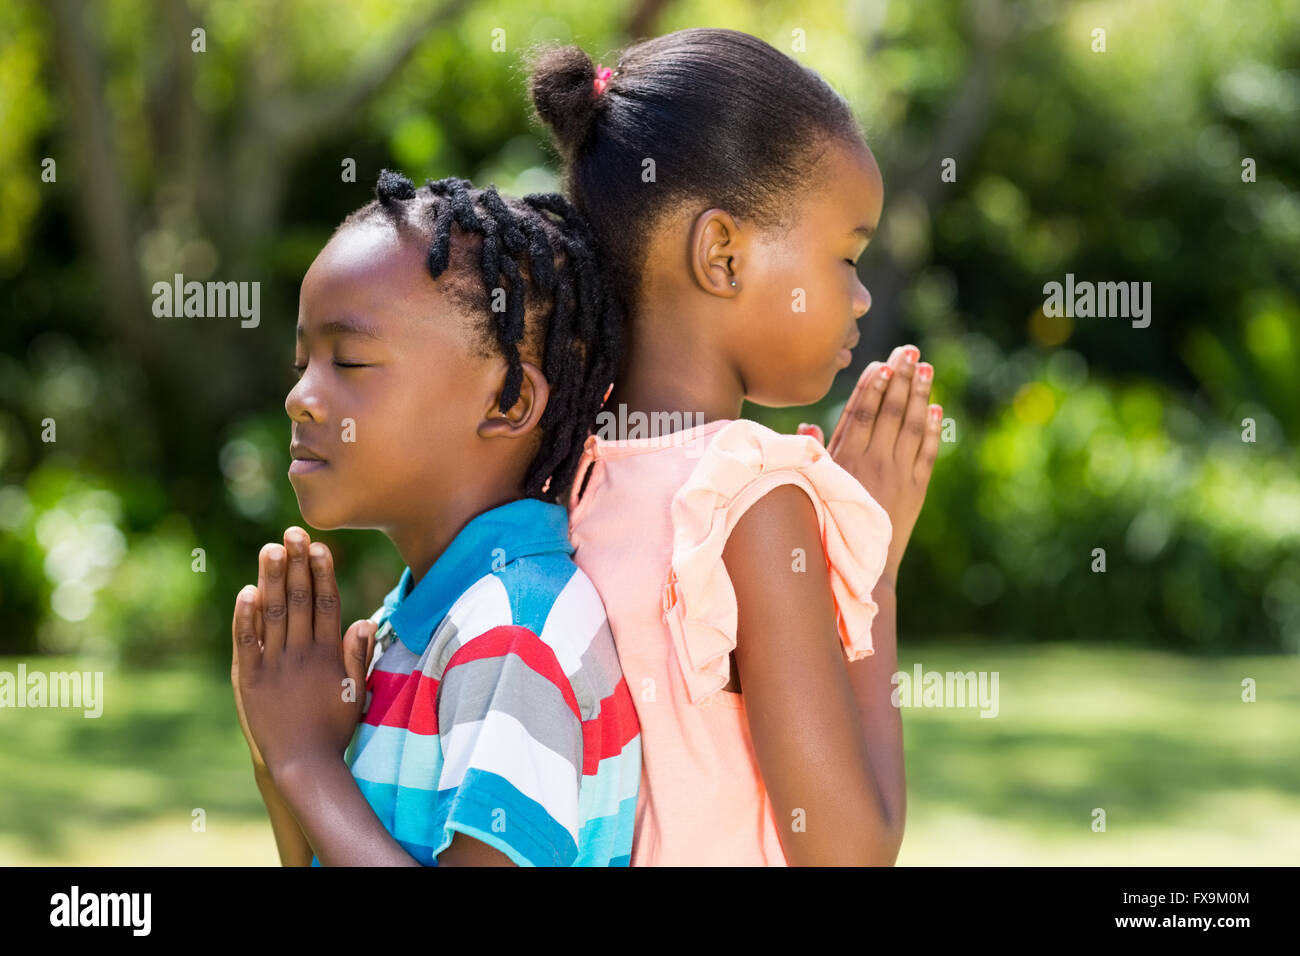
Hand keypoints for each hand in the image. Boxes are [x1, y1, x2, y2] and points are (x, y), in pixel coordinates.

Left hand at [231, 526, 377, 779]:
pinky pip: (245, 643)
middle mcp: (300, 654)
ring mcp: (273, 665)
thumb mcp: (355, 692)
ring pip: (272, 614)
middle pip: (298, 600)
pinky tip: (245, 592)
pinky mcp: (247, 679)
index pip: (326, 603)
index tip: (320, 547)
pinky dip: (244, 618)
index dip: (323, 573)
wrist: (299, 764)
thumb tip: (364, 619)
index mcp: (327, 654)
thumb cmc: (332, 728)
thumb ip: (359, 655)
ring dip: (271, 579)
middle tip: (293, 532)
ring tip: (270, 547)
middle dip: (296, 564)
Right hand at [819, 344, 941, 584]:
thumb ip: (812, 454)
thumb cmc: (827, 523)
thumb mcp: (814, 486)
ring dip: (919, 395)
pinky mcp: (916, 490)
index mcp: (845, 460)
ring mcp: (898, 476)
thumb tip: (807, 425)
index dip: (873, 386)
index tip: (882, 362)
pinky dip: (932, 429)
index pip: (861, 414)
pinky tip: (936, 407)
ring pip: (910, 426)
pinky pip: (927, 453)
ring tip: (926, 367)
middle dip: (900, 379)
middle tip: (910, 350)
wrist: (860, 567)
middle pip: (889, 412)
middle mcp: (873, 463)